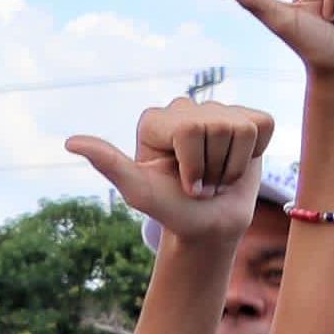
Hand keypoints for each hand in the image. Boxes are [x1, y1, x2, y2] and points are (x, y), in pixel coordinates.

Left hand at [67, 99, 273, 247]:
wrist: (208, 224)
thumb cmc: (170, 208)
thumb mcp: (137, 190)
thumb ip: (109, 163)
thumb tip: (71, 142)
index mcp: (155, 120)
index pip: (190, 130)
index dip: (194, 166)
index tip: (183, 185)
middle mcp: (184, 109)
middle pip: (218, 127)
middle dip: (214, 166)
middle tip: (202, 183)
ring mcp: (217, 111)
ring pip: (243, 128)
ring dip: (234, 164)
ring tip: (216, 176)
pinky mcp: (248, 119)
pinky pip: (262, 125)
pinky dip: (255, 153)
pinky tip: (239, 161)